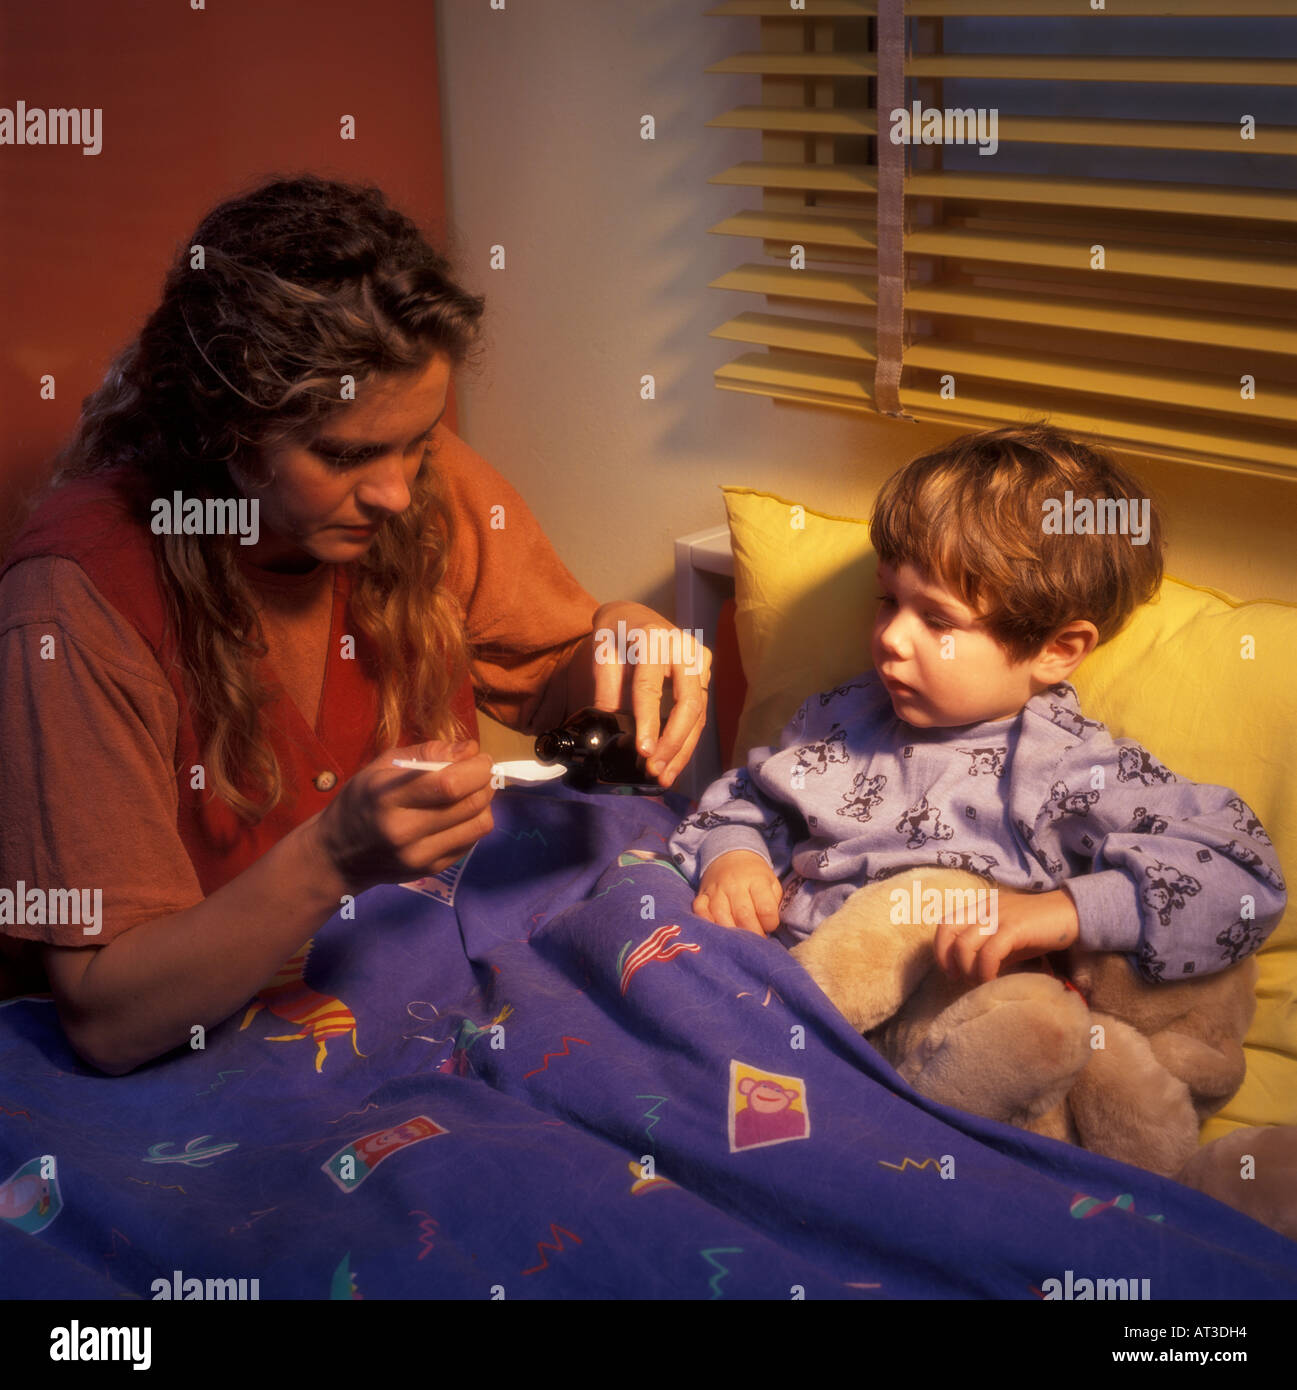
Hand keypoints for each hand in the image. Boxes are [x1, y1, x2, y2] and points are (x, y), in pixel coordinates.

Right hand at [313, 738, 495, 893]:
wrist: (338, 856)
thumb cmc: (361, 800)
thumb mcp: (382, 765)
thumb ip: (427, 752)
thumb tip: (471, 750)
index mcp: (387, 797)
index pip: (449, 784)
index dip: (475, 768)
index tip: (478, 757)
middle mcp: (405, 830)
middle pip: (470, 804)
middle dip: (485, 781)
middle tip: (478, 772)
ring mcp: (420, 856)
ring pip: (479, 825)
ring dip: (484, 802)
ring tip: (470, 792)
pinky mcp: (432, 870)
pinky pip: (472, 842)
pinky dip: (474, 822)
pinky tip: (458, 814)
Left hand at [588, 599, 710, 789]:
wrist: (633, 616)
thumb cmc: (615, 634)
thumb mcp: (602, 655)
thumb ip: (606, 690)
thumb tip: (606, 731)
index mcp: (654, 639)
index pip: (651, 686)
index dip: (648, 721)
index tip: (643, 751)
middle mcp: (684, 649)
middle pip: (688, 704)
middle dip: (672, 742)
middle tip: (655, 769)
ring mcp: (700, 662)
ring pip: (698, 714)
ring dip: (682, 749)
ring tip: (664, 776)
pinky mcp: (704, 676)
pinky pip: (699, 714)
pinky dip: (687, 741)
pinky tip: (673, 762)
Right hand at [694, 850, 781, 935]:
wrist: (730, 856)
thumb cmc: (754, 876)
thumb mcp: (771, 883)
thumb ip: (773, 904)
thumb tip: (769, 928)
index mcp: (756, 881)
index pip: (766, 908)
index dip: (770, 923)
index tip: (770, 926)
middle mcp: (734, 885)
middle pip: (743, 915)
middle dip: (752, 933)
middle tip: (755, 939)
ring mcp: (716, 890)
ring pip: (721, 916)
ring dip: (731, 932)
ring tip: (739, 939)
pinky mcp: (701, 895)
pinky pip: (700, 911)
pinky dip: (707, 923)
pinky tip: (717, 930)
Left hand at [934, 885, 1079, 982]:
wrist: (1072, 914)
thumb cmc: (1039, 930)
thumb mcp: (1008, 938)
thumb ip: (988, 948)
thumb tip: (971, 972)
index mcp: (980, 907)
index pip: (945, 923)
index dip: (941, 949)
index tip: (950, 971)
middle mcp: (984, 907)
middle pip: (948, 931)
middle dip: (948, 959)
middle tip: (960, 978)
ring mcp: (998, 916)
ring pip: (965, 944)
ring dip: (968, 969)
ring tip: (980, 981)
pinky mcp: (1014, 927)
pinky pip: (990, 952)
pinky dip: (986, 970)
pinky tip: (993, 980)